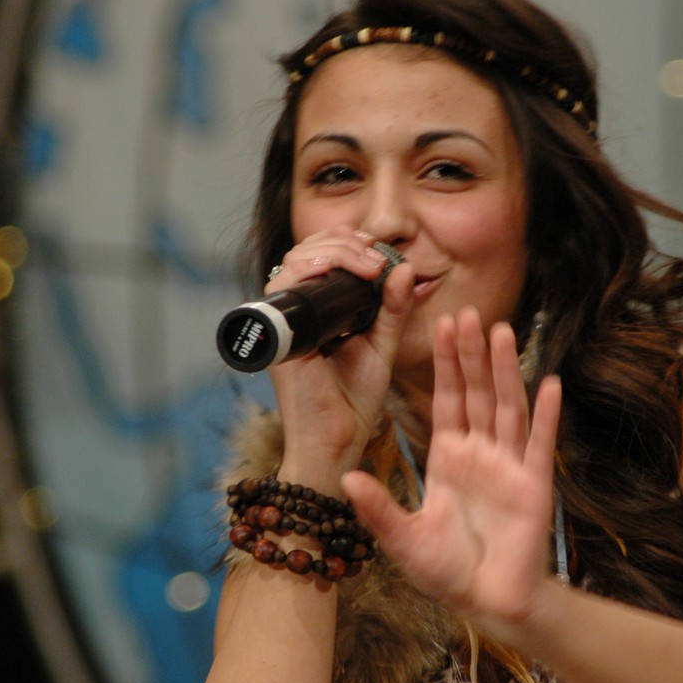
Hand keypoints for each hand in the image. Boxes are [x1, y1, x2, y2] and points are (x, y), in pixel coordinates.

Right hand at [267, 228, 415, 486]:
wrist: (337, 440)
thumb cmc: (355, 399)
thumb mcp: (381, 344)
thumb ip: (392, 308)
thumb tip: (405, 267)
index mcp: (315, 312)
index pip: (319, 257)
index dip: (344, 242)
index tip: (377, 248)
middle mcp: (294, 314)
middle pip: (304, 252)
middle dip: (341, 241)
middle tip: (374, 253)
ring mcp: (282, 324)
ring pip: (292, 262)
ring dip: (331, 252)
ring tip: (367, 262)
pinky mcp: (278, 335)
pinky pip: (282, 287)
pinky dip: (308, 270)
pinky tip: (337, 273)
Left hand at [343, 307, 561, 638]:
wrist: (488, 602)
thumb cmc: (447, 571)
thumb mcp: (403, 538)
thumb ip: (379, 508)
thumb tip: (347, 479)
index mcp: (449, 457)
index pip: (446, 399)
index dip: (444, 364)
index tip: (440, 326)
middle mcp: (481, 453)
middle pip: (477, 392)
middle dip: (471, 354)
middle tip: (467, 313)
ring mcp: (510, 466)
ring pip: (508, 407)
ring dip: (506, 370)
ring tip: (502, 332)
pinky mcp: (534, 485)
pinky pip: (540, 444)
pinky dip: (546, 415)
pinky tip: (550, 384)